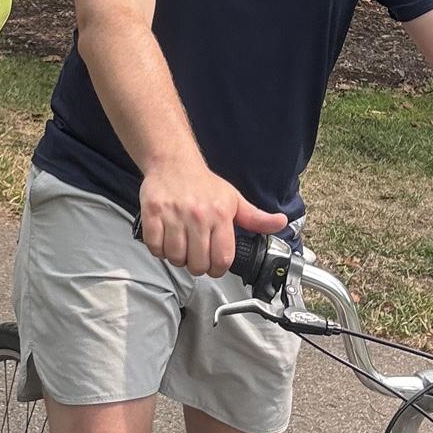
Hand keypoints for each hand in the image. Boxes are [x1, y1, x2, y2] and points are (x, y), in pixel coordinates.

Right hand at [137, 165, 286, 277]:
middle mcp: (198, 215)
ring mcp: (174, 214)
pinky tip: (166, 240)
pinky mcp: (153, 213)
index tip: (213, 266)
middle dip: (197, 266)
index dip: (217, 270)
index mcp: (220, 214)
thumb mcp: (234, 199)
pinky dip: (159, 250)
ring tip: (181, 246)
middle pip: (197, 263)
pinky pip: (155, 247)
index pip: (222, 259)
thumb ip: (256, 218)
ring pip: (175, 257)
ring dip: (177, 258)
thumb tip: (280, 223)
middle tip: (196, 256)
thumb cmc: (204, 184)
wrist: (173, 162)